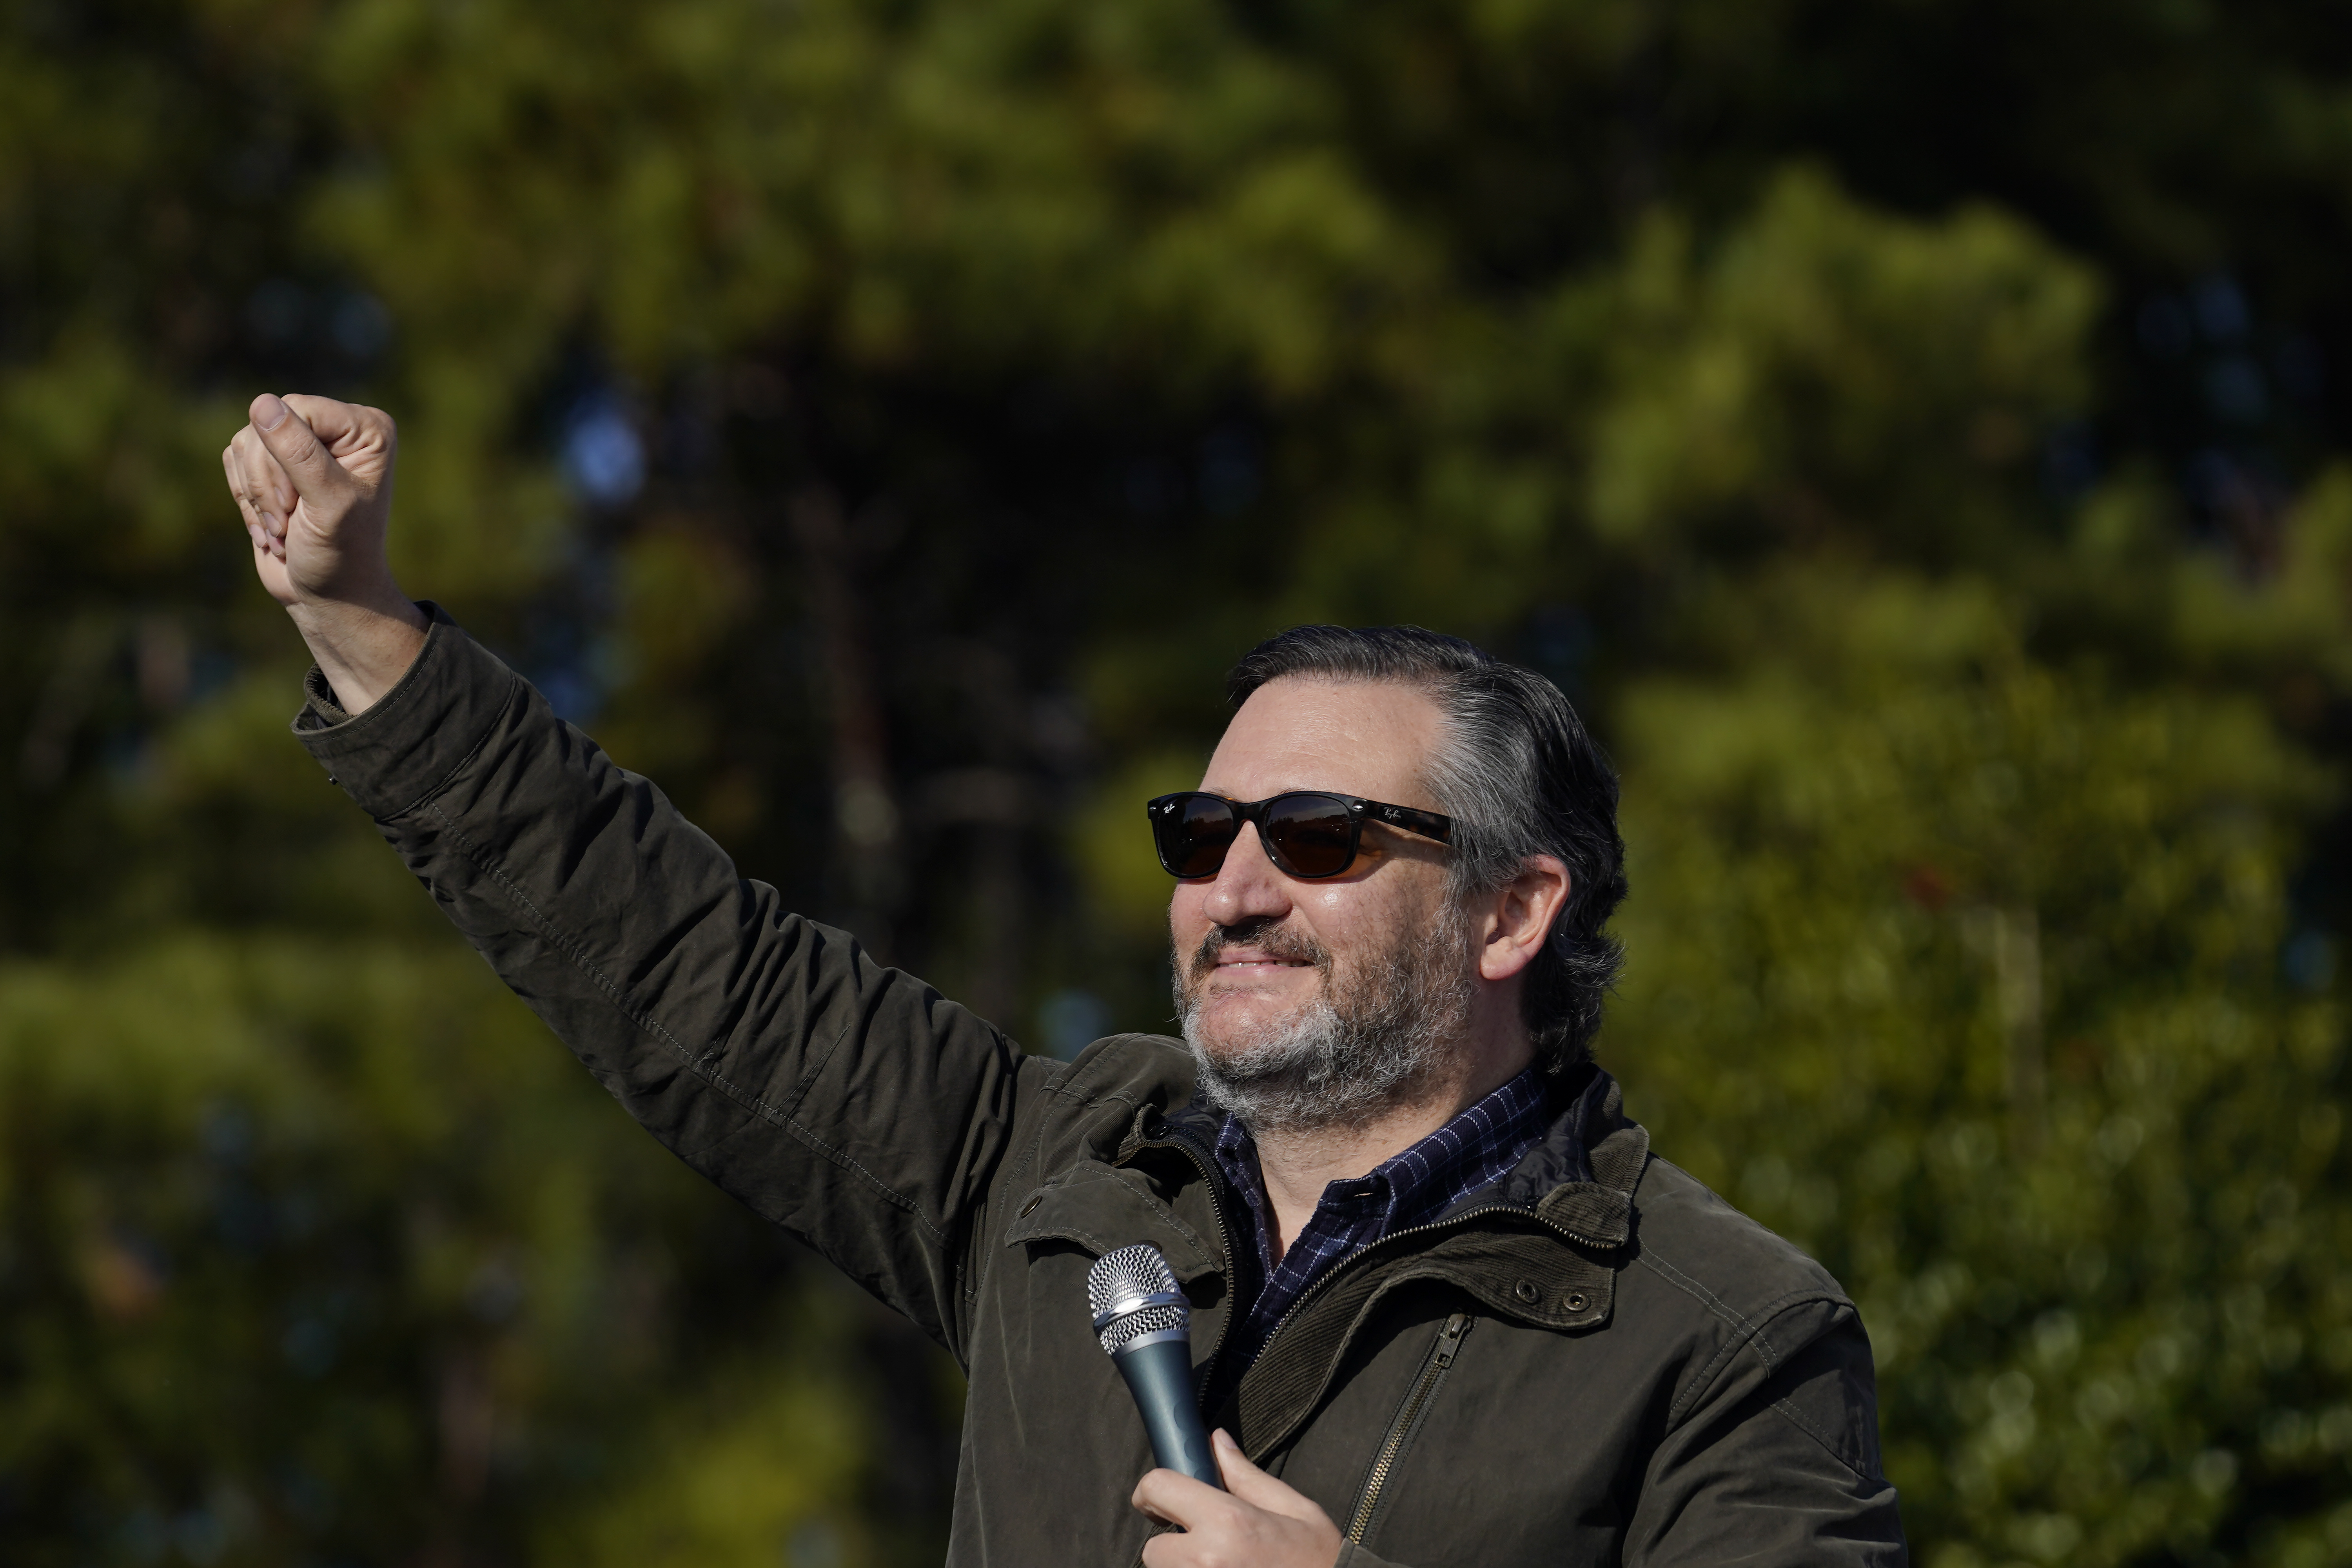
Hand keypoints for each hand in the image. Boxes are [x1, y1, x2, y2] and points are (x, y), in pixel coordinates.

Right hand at [222, 393, 425, 710]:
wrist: (328, 595)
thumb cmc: (341, 553)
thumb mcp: (327, 503)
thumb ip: (299, 452)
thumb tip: (262, 403)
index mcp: (366, 429)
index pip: (298, 409)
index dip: (284, 454)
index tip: (297, 502)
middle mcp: (336, 428)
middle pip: (267, 425)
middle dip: (268, 481)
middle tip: (288, 522)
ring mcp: (301, 443)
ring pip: (245, 443)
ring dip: (255, 495)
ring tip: (282, 530)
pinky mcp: (271, 463)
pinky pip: (233, 460)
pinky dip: (245, 499)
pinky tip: (270, 529)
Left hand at [1132, 1430, 1345, 1567]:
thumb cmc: (1318, 1558)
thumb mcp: (1292, 1508)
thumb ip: (1245, 1475)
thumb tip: (1217, 1442)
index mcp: (1227, 1520)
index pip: (1158, 1488)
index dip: (1152, 1492)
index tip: (1159, 1500)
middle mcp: (1206, 1559)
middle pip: (1153, 1549)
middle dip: (1173, 1544)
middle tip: (1206, 1544)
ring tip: (1223, 1565)